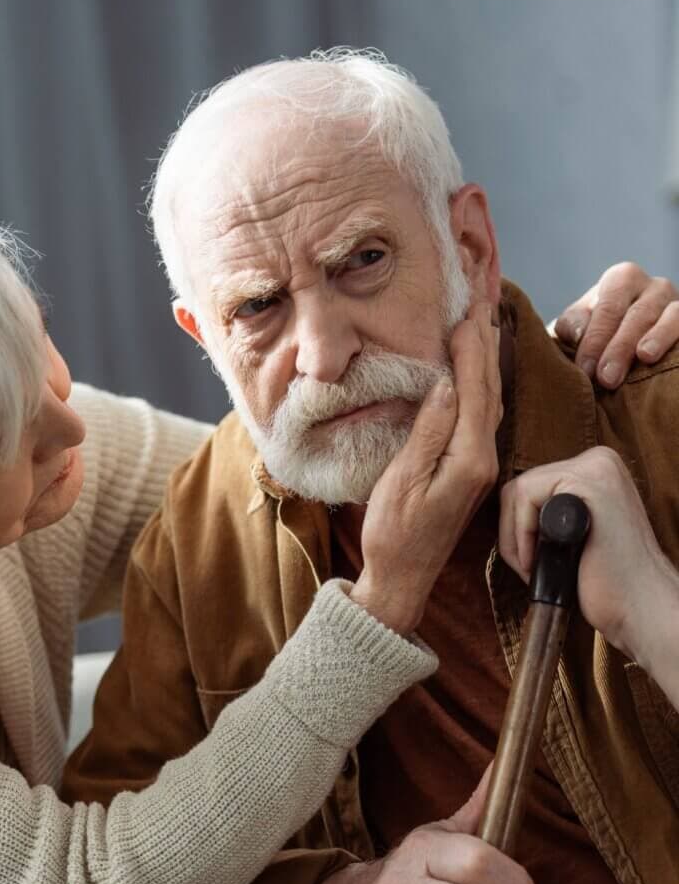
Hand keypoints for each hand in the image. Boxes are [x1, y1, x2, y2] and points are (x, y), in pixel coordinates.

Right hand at [351, 303, 501, 634]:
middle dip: (484, 346)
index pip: (476, 390)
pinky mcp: (467, 471)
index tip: (465, 313)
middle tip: (477, 305)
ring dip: (484, 363)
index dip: (472, 350)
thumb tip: (446, 385)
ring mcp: (476, 466)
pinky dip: (477, 387)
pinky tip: (470, 377)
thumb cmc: (394, 533)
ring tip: (477, 329)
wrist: (401, 578)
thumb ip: (428, 432)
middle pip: (489, 391)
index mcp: (468, 457)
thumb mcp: (403, 480)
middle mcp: (481, 458)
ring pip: (488, 403)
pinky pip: (479, 418)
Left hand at [499, 447, 678, 698]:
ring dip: (514, 538)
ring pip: (518, 492)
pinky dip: (521, 535)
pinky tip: (539, 561)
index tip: (528, 561)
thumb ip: (546, 514)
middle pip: (520, 487)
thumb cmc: (606, 581)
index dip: (516, 528)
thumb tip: (502, 511)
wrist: (641, 606)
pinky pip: (525, 498)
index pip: (529, 486)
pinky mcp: (588, 481)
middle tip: (528, 568)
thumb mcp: (572, 534)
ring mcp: (595, 467)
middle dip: (513, 533)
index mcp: (596, 469)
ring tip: (534, 568)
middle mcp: (598, 460)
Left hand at [554, 262, 678, 388]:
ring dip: (657, 339)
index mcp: (621, 279)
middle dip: (621, 348)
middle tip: (607, 378)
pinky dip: (676, 342)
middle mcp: (653, 286)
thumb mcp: (577, 322)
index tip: (586, 370)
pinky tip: (669, 358)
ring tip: (645, 357)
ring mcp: (676, 302)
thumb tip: (578, 334)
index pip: (608, 308)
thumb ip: (572, 325)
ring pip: (671, 317)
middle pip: (638, 315)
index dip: (596, 340)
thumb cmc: (594, 328)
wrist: (619, 332)